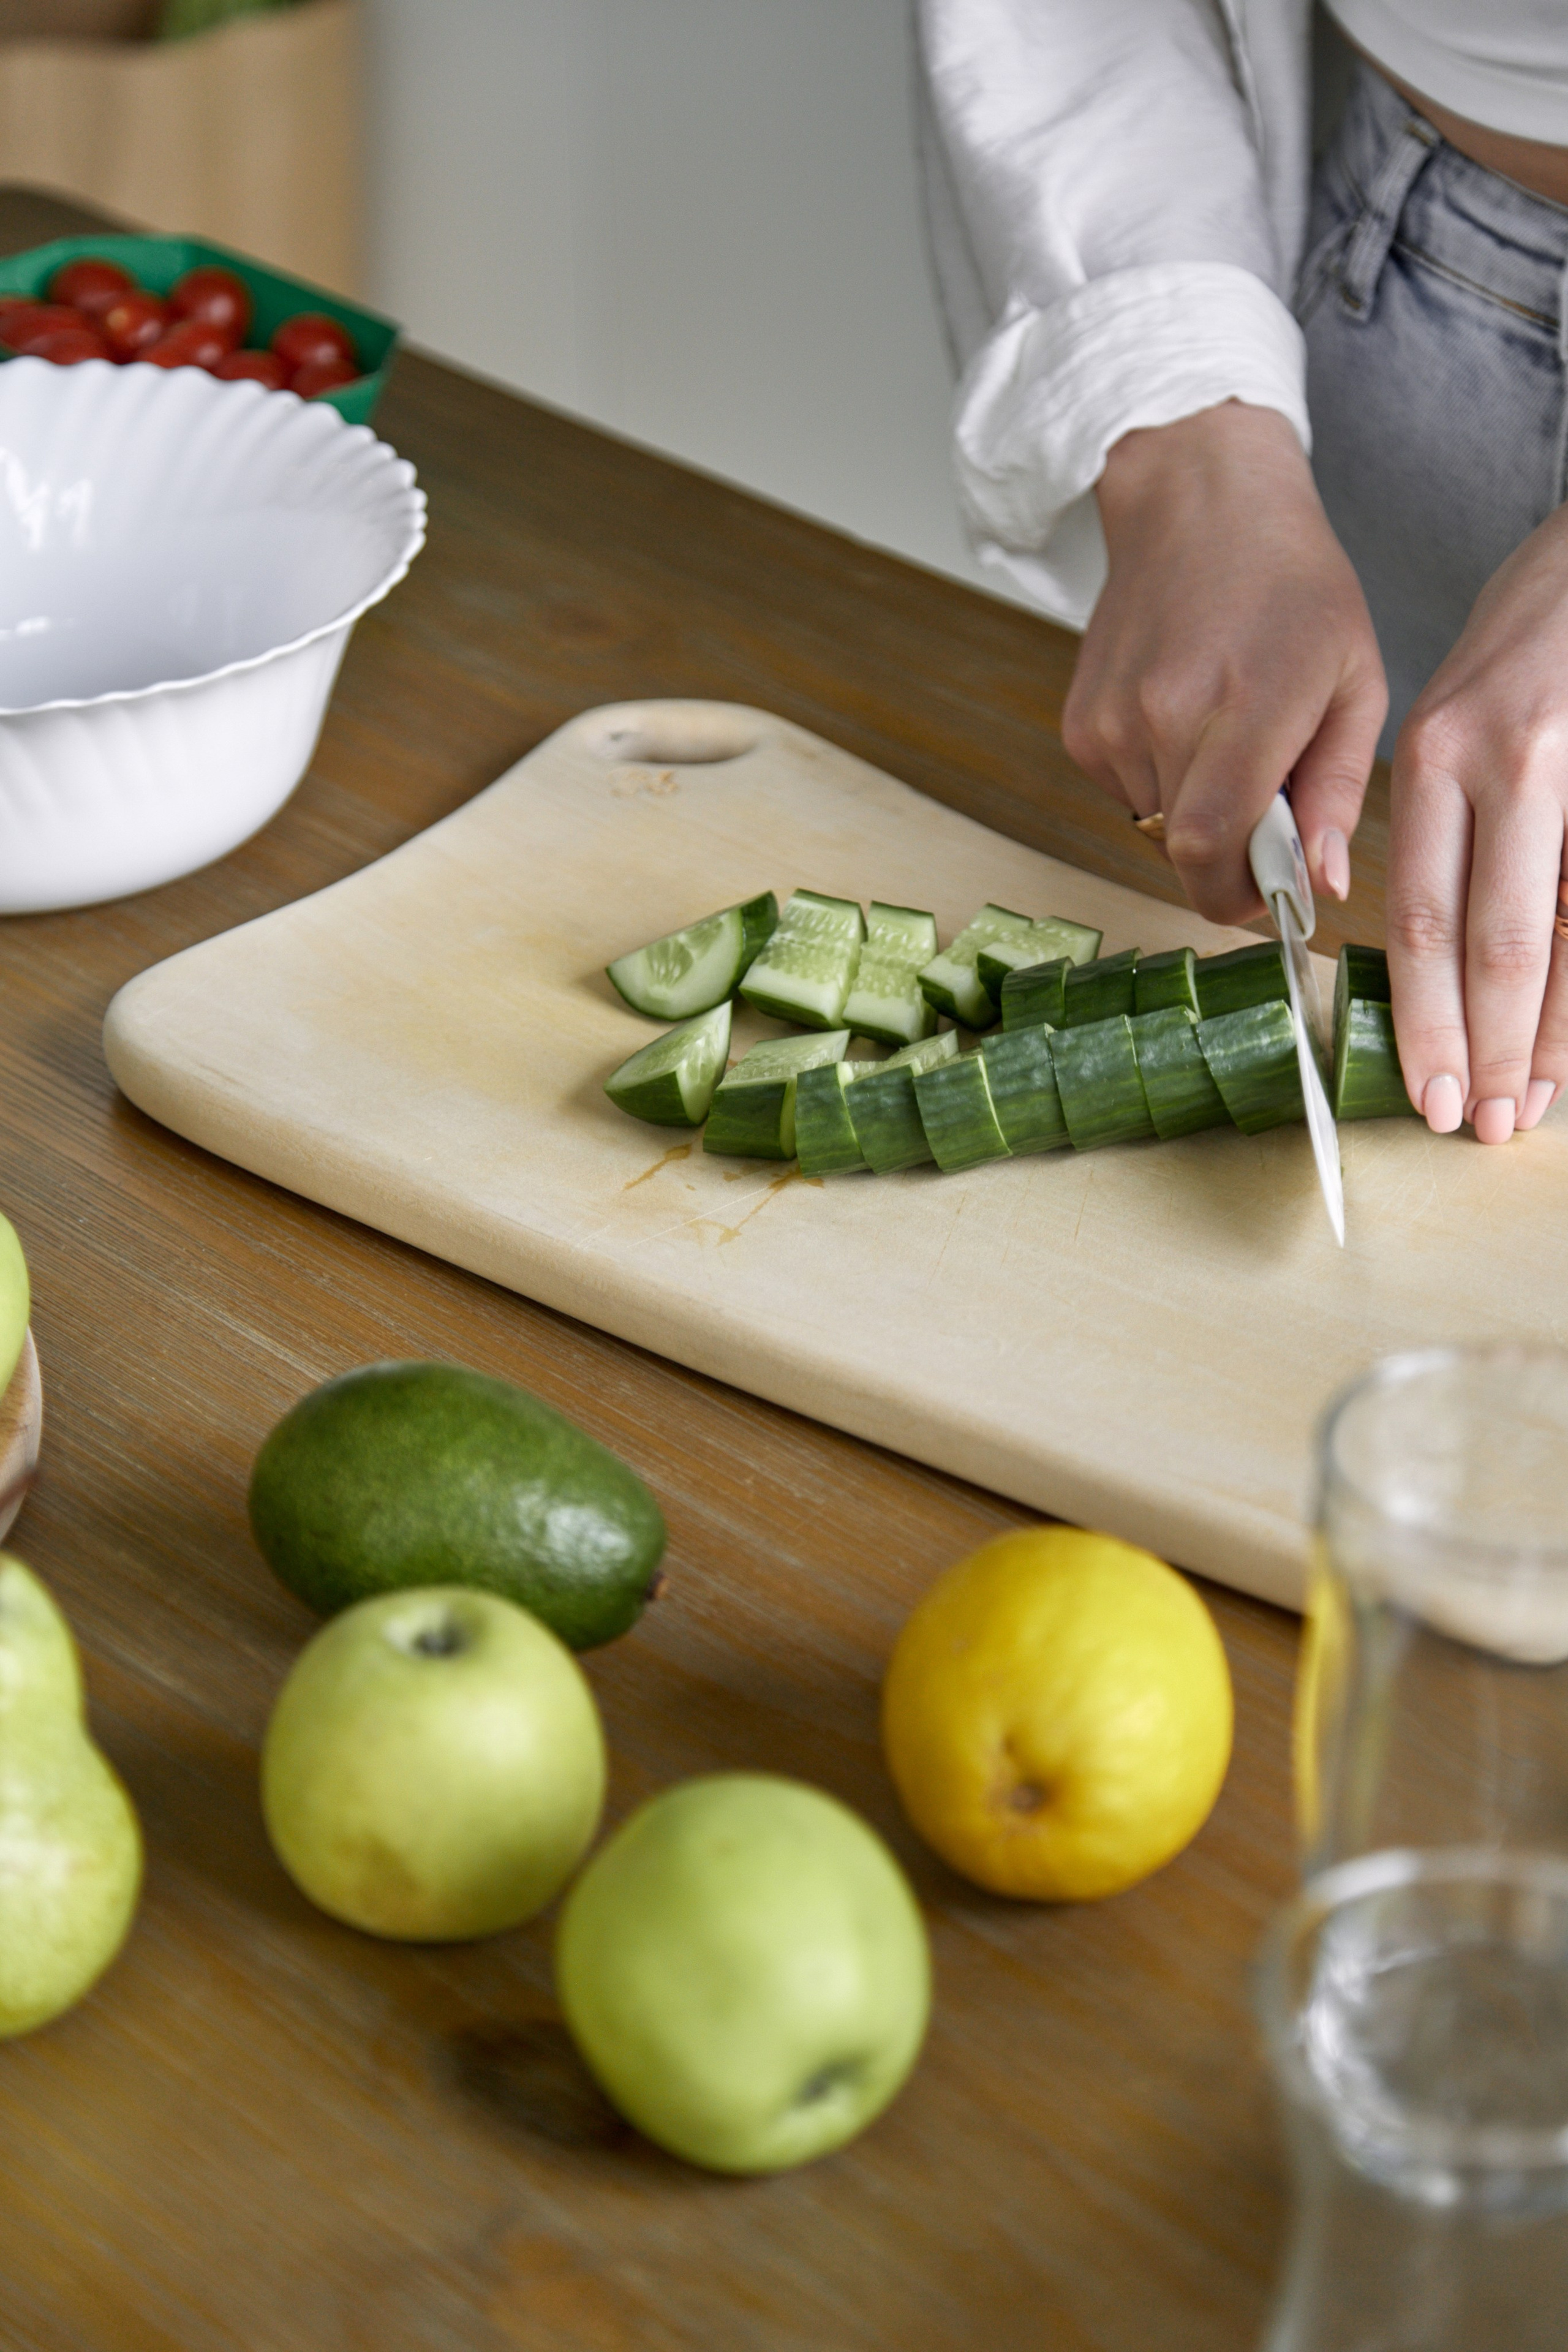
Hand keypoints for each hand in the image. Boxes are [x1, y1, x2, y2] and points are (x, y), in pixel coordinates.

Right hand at [1065, 402, 1387, 920]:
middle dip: (1230, 852)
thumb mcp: (1356, 680)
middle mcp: (1162, 718)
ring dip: (1197, 809)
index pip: (1211, 851)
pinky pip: (1126, 793)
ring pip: (1156, 825)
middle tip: (1267, 802)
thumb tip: (1321, 884)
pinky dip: (1162, 780)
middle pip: (1184, 850)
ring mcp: (1110, 722)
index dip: (1238, 896)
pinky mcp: (1080, 725)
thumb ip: (1336, 789)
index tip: (1270, 895)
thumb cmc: (1293, 584)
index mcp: (1244, 707)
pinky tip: (1185, 718)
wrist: (1199, 503)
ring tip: (1226, 736)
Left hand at [1387, 507, 1567, 1142]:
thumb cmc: (1529, 645)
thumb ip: (1447, 830)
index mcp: (1440, 754)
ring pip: (1567, 932)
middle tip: (1478, 1126)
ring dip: (1554, 1032)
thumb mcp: (1455, 720)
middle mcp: (1511, 760)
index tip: (1427, 1091)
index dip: (1429, 1019)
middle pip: (1498, 941)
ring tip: (1532, 1104)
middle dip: (1488, 1046)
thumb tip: (1443, 965)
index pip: (1429, 918)